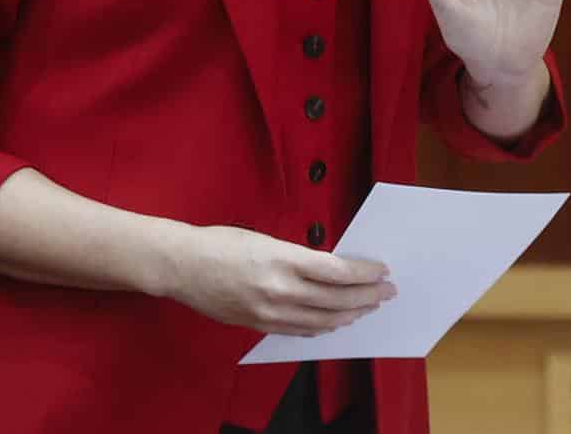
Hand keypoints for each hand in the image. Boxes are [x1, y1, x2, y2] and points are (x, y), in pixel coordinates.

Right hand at [160, 224, 394, 336]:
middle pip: (336, 299)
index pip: (337, 272)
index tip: (381, 271)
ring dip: (350, 314)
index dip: (364, 274)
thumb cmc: (223, 244)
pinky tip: (336, 321)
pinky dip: (323, 326)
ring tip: (368, 307)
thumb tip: (334, 267)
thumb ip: (300, 256)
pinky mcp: (259, 325)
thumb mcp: (268, 239)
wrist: (183, 267)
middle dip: (367, 296)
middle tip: (387, 292)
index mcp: (283, 260)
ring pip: (322, 319)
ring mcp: (269, 312)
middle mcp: (279, 290)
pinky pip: (299, 330)